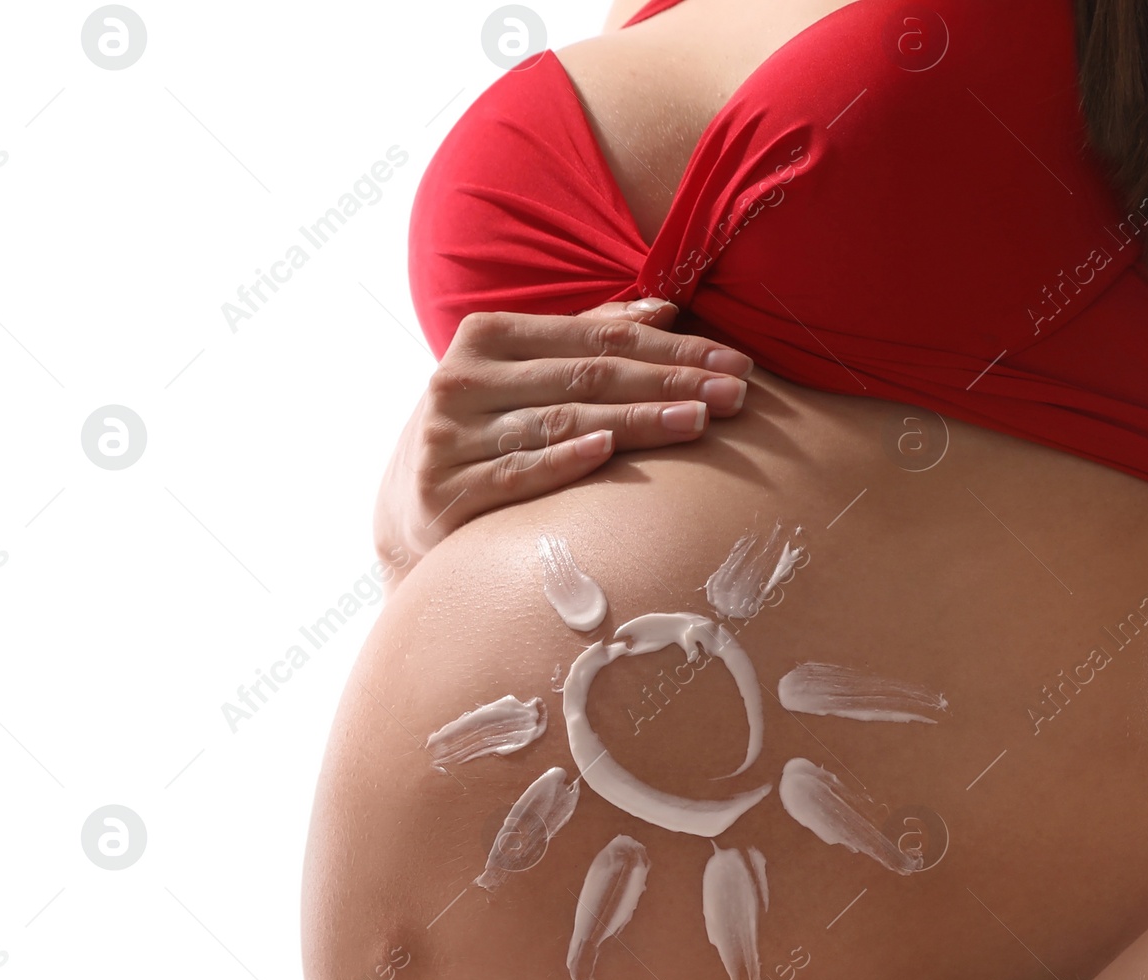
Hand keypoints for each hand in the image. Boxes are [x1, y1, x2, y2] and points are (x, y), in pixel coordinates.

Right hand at [373, 297, 753, 580]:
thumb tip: (665, 308)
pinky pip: (518, 473)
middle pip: (588, 377)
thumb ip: (587, 337)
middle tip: (735, 393)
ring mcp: (450, 436)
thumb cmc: (489, 427)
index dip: (671, 348)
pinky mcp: (446, 491)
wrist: (412, 502)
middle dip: (670, 383)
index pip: (597, 338)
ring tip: (700, 422)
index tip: (734, 362)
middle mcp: (462, 379)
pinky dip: (564, 460)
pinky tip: (608, 451)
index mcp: (486, 336)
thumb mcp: (523, 374)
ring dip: (637, 422)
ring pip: (562, 423)